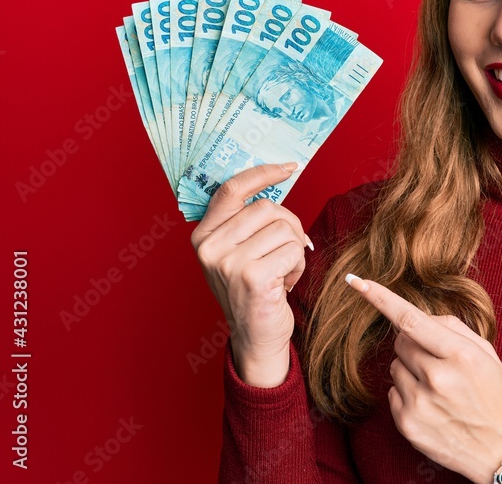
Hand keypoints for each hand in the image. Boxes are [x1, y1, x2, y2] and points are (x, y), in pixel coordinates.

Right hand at [190, 163, 310, 386]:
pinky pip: (293, 250)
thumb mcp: (239, 251)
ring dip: (295, 250)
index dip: (262, 173)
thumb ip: (247, 221)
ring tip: (282, 271)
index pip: (232, 189)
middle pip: (267, 208)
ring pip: (285, 228)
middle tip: (289, 249)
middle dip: (290, 225)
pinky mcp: (251, 276)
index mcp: (203, 235)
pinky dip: (299, 266)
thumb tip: (277, 179)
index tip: (288, 167)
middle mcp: (210, 247)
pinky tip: (285, 283)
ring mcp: (228, 262)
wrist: (255, 335)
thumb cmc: (253, 289)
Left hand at [345, 275, 501, 483]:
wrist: (501, 450)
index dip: (381, 298)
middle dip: (414, 343)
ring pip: (394, 366)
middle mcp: (437, 378)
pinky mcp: (408, 425)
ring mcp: (420, 403)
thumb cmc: (494, 394)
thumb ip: (452, 328)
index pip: (411, 320)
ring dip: (411, 370)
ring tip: (438, 387)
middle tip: (437, 360)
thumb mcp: (486, 353)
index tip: (358, 282)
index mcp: (460, 355)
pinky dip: (407, 393)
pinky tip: (431, 405)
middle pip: (401, 342)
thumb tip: (419, 316)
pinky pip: (392, 392)